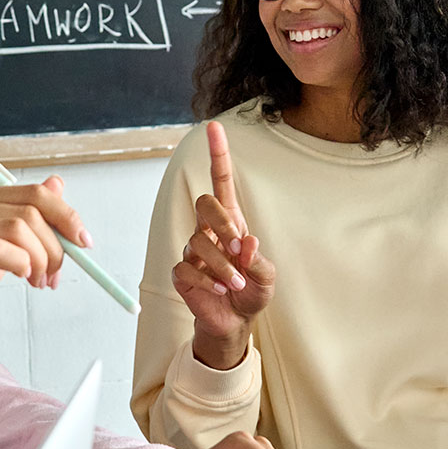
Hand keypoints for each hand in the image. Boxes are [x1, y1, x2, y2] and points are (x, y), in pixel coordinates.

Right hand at [0, 176, 85, 369]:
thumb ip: (22, 220)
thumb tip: (57, 186)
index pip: (31, 193)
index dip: (65, 216)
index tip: (82, 242)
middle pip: (30, 209)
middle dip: (56, 245)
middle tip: (55, 275)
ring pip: (19, 228)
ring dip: (41, 259)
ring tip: (37, 282)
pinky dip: (21, 264)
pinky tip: (20, 278)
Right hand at [173, 122, 275, 369]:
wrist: (234, 321)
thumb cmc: (251, 291)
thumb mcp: (266, 276)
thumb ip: (258, 259)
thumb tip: (248, 243)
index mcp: (231, 222)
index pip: (221, 181)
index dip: (218, 154)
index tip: (214, 127)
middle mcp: (209, 231)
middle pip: (204, 204)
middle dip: (223, 224)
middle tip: (239, 250)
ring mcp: (192, 250)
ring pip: (197, 241)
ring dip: (221, 265)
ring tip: (235, 283)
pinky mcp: (181, 272)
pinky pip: (186, 268)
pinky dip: (205, 279)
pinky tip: (218, 289)